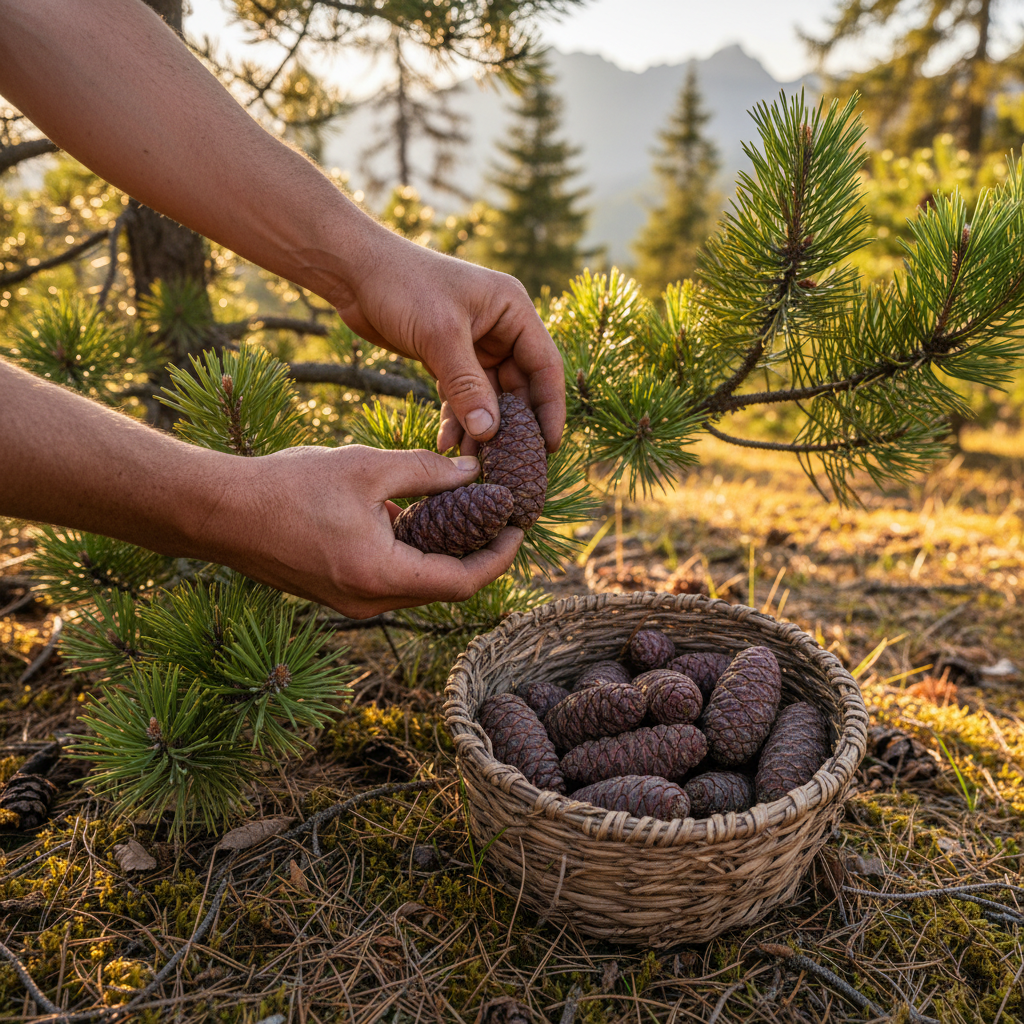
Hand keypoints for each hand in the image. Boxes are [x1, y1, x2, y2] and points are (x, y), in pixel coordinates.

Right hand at [220, 445, 522, 616]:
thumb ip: (426, 471)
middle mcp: (369, 601)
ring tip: (466, 512)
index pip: (463, 582)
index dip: (498, 557)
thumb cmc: (287, 487)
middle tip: (498, 518)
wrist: (219, 511)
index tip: (517, 528)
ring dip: (444, 552)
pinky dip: (413, 553)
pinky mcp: (337, 591)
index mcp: (381, 576)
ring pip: (417, 584)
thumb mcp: (367, 468)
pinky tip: (417, 516)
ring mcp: (351, 601)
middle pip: (444, 587)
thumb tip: (471, 471)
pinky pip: (391, 579)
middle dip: (477, 554)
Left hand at [331, 230, 565, 454]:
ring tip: (471, 462)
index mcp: (513, 310)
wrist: (353, 271)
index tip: (548, 447)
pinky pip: (462, 397)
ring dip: (481, 429)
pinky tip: (446, 444)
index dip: (550, 408)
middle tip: (508, 464)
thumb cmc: (402, 285)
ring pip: (489, 397)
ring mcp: (475, 345)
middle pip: (520, 387)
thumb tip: (490, 432)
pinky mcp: (448, 358)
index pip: (545, 366)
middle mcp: (500, 328)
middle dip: (511, 426)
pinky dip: (457, 420)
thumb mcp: (440, 335)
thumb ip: (468, 385)